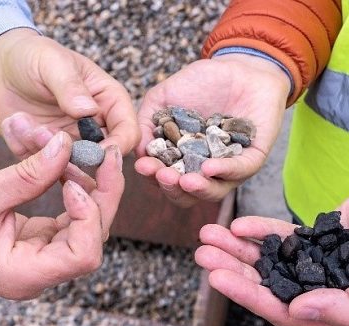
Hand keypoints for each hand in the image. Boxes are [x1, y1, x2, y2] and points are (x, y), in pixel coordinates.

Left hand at [0, 29, 139, 158]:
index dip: (117, 146)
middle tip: (49, 137)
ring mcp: (76, 142)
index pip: (128, 132)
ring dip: (51, 152)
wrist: (2, 68)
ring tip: (29, 125)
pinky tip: (20, 126)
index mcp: (110, 102)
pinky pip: (48, 166)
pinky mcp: (53, 153)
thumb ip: (70, 85)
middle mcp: (98, 127)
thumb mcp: (52, 62)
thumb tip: (89, 111)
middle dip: (80, 156)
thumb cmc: (34, 57)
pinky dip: (33, 151)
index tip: (95, 153)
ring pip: (76, 166)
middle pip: (107, 157)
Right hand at [0, 131, 123, 299]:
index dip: (88, 217)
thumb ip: (27, 176)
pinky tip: (67, 165)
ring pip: (91, 221)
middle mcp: (46, 268)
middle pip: (96, 233)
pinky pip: (76, 213)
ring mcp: (50, 252)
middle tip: (107, 153)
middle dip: (105, 190)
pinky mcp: (49, 236)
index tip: (72, 183)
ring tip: (78, 152)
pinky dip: (77, 186)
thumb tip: (65, 145)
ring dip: (91, 183)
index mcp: (26, 274)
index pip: (83, 256)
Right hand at [135, 54, 290, 206]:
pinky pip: (241, 170)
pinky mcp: (252, 157)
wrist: (237, 67)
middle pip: (187, 193)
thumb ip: (147, 123)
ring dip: (198, 189)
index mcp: (181, 158)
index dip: (153, 176)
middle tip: (163, 176)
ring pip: (214, 190)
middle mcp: (202, 167)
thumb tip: (138, 153)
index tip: (143, 166)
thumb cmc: (199, 83)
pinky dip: (225, 171)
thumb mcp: (163, 98)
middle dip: (172, 188)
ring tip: (185, 181)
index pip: (165, 177)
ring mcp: (227, 166)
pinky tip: (209, 168)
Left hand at [195, 200, 348, 325]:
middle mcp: (306, 287)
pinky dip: (261, 229)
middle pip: (262, 279)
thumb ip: (340, 310)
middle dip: (230, 266)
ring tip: (208, 232)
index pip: (275, 306)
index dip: (245, 293)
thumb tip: (299, 309)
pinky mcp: (311, 239)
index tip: (216, 278)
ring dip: (236, 244)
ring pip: (265, 254)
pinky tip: (239, 225)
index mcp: (318, 311)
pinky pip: (282, 234)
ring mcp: (306, 262)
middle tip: (202, 253)